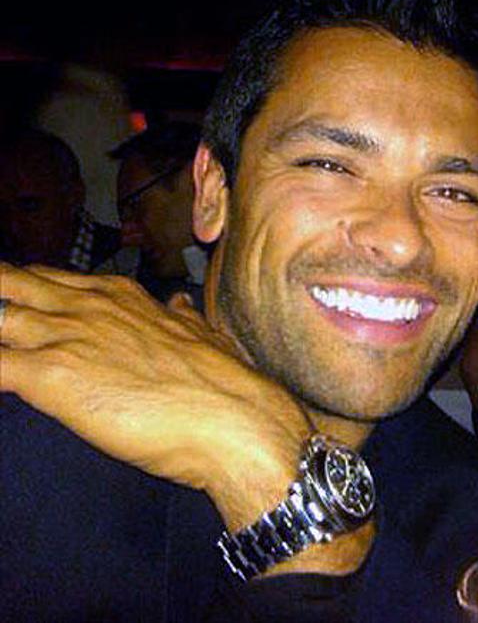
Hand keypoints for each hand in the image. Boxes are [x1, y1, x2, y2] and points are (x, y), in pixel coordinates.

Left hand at [0, 262, 374, 574]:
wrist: (234, 418)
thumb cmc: (223, 383)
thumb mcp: (203, 335)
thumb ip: (180, 317)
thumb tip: (179, 302)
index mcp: (120, 295)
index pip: (49, 280)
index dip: (24, 292)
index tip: (14, 306)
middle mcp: (87, 306)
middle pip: (10, 285)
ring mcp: (65, 337)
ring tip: (3, 352)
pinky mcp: (49, 377)